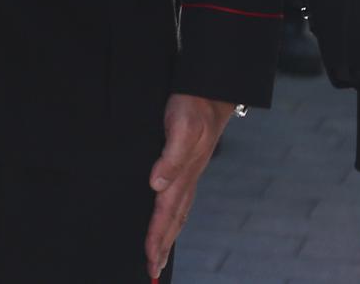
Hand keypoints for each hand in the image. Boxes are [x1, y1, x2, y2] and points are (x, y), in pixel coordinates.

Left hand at [144, 93, 234, 277]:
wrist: (210, 92)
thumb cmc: (192, 108)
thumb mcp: (181, 127)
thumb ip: (169, 157)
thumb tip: (156, 184)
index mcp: (182, 174)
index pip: (166, 213)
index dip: (157, 237)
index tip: (150, 259)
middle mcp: (186, 179)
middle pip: (173, 221)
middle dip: (162, 246)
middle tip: (153, 271)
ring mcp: (189, 175)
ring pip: (178, 214)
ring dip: (168, 237)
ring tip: (159, 257)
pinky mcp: (188, 167)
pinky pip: (180, 201)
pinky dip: (174, 219)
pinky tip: (169, 224)